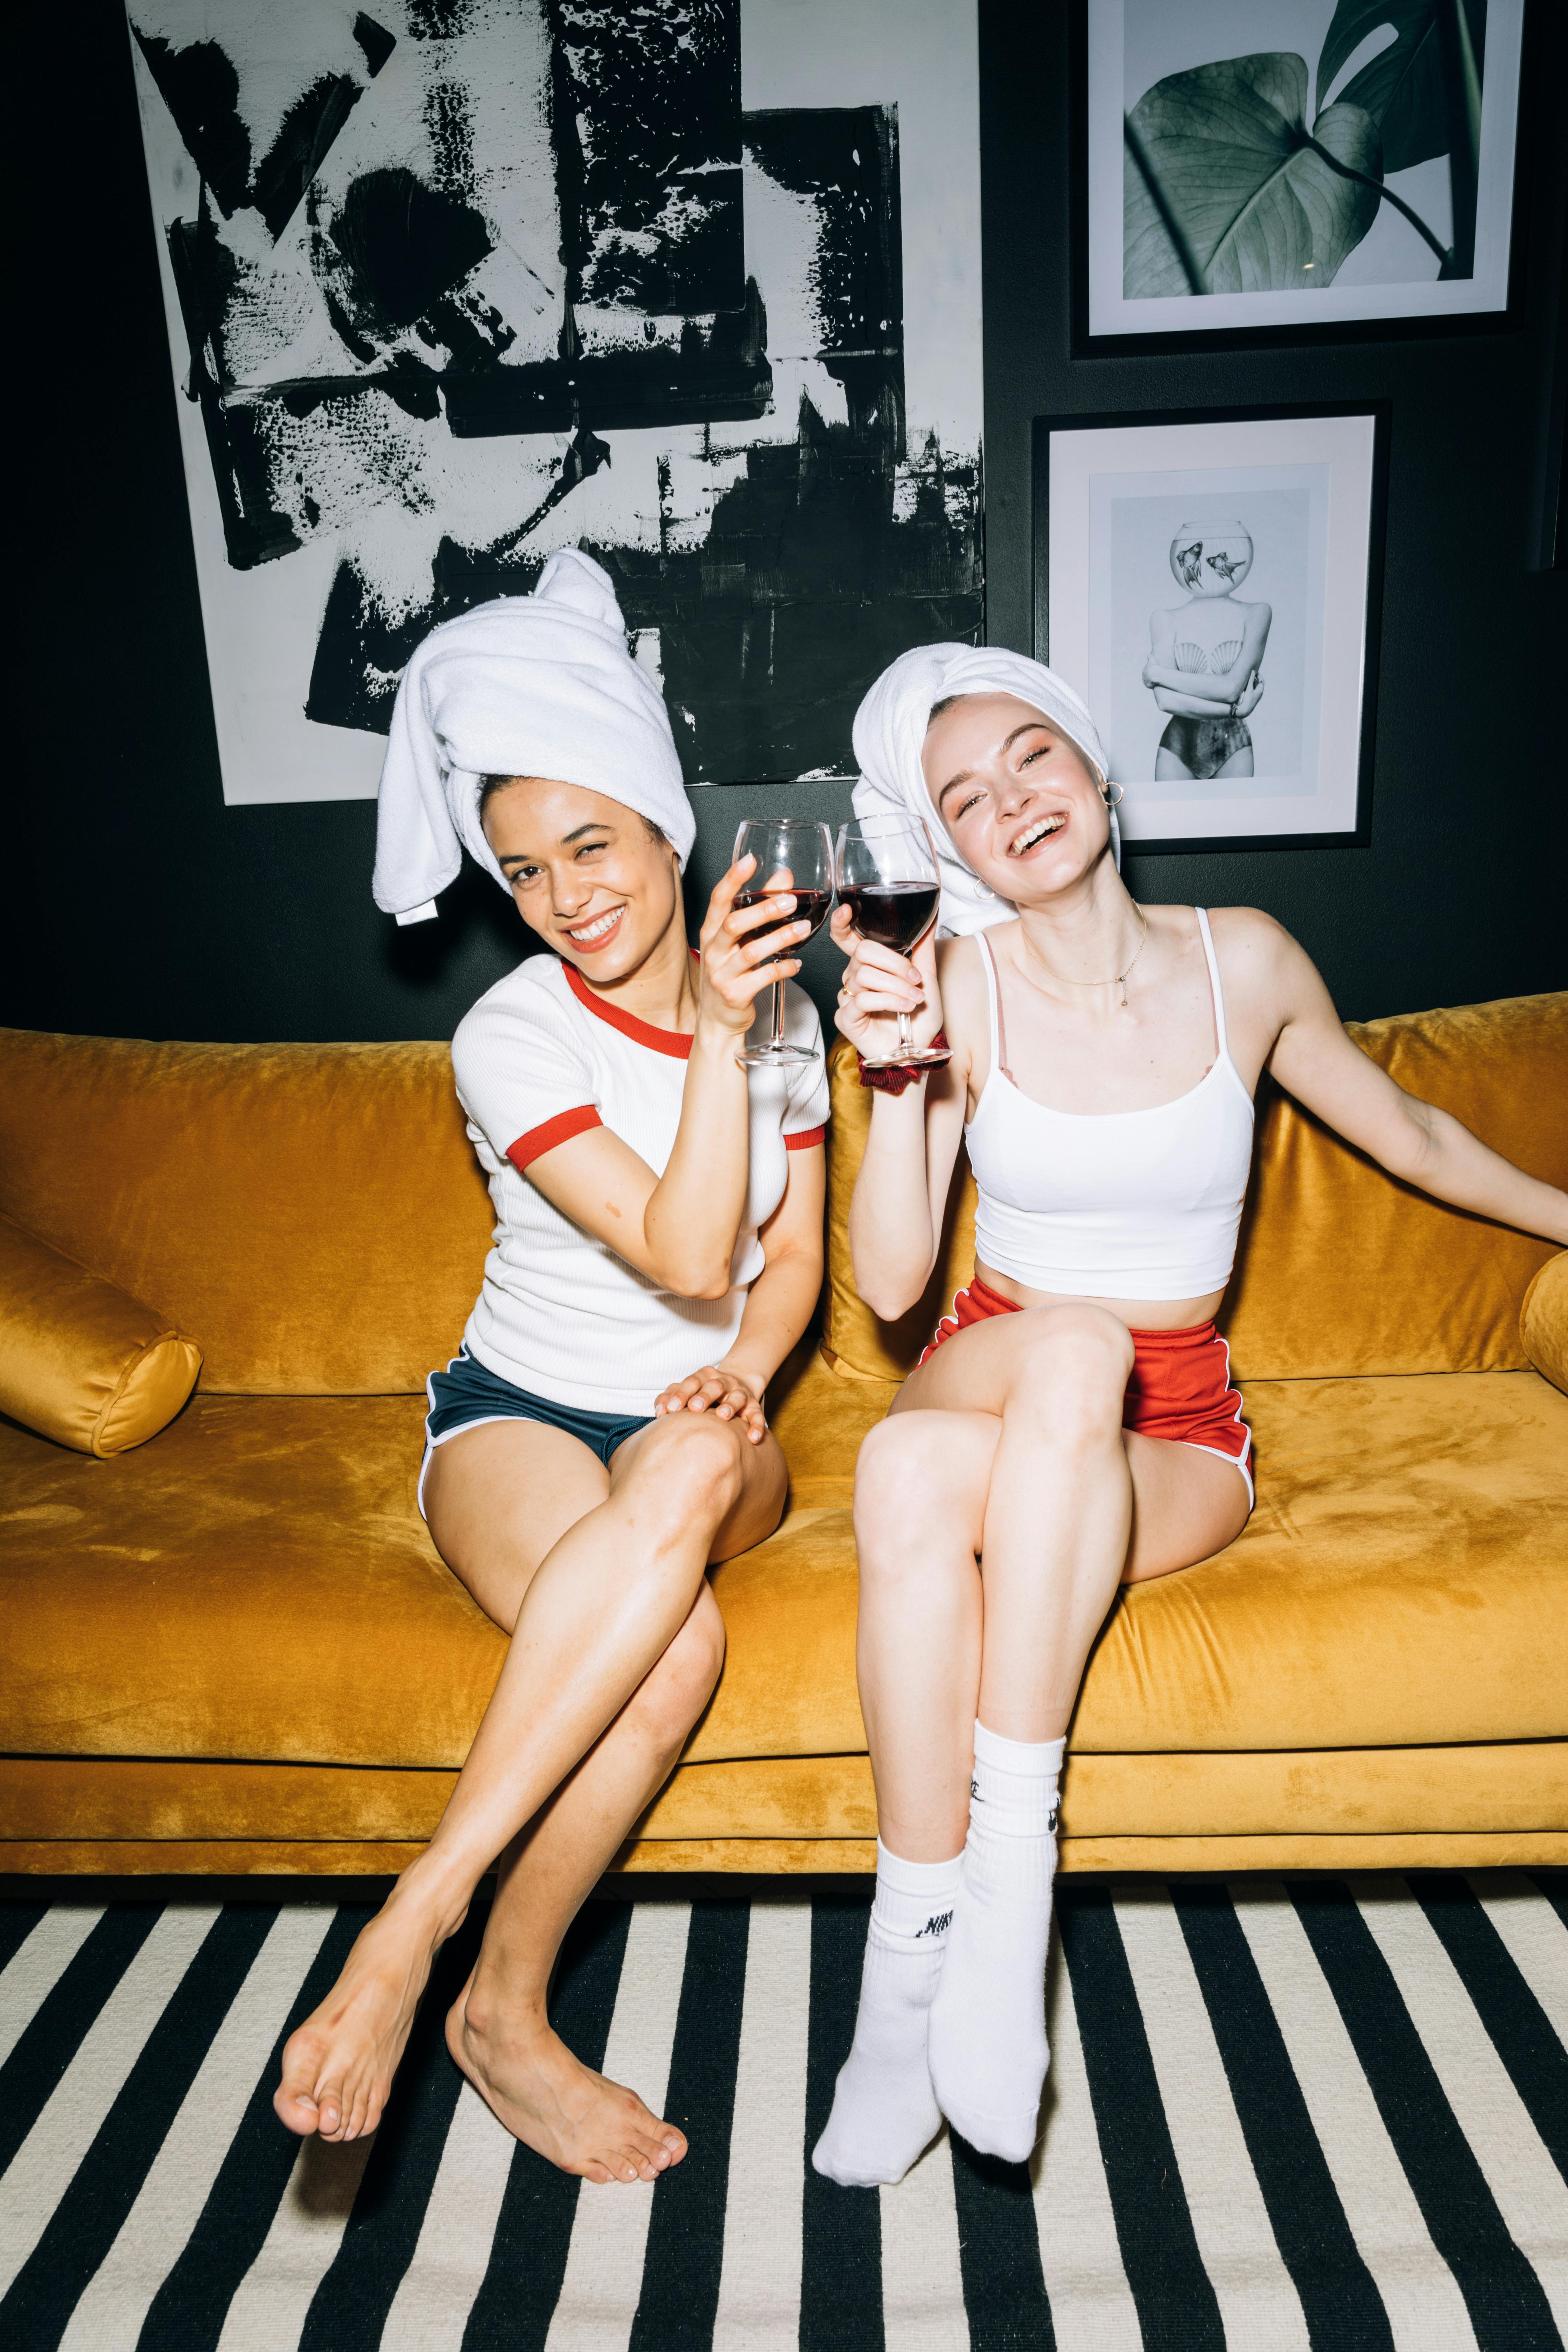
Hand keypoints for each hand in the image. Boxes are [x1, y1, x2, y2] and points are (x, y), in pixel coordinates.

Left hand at [652, 1362, 767, 1443]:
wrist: (737, 1385)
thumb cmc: (703, 1393)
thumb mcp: (688, 1390)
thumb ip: (671, 1397)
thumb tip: (659, 1412)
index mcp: (705, 1376)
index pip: (692, 1381)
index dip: (681, 1394)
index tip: (670, 1409)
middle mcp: (724, 1381)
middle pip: (714, 1386)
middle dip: (704, 1396)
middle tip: (694, 1408)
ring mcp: (740, 1393)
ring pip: (737, 1397)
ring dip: (730, 1406)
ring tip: (723, 1416)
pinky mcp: (753, 1406)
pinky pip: (756, 1415)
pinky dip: (756, 1425)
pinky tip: (752, 1438)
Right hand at [696, 855, 814, 1038]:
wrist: (717, 1018)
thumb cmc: (730, 972)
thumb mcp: (739, 940)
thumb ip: (759, 908)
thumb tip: (784, 876)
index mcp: (711, 931)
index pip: (718, 900)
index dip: (733, 879)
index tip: (750, 860)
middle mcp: (713, 950)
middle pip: (734, 923)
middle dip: (763, 910)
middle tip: (790, 899)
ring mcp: (721, 973)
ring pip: (751, 952)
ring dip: (780, 939)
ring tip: (804, 929)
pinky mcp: (735, 994)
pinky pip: (763, 978)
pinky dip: (784, 969)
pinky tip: (797, 964)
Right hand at [829, 904, 942, 1060]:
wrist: (917, 1052)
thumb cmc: (919, 1019)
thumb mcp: (928, 979)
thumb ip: (923, 949)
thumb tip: (930, 918)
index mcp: (870, 965)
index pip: (848, 938)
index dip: (842, 923)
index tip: (847, 910)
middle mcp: (855, 977)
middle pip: (862, 952)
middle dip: (894, 963)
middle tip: (915, 979)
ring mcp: (848, 997)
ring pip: (864, 975)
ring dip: (896, 985)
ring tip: (914, 998)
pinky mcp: (846, 1017)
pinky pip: (862, 999)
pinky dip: (889, 1001)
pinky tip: (905, 1007)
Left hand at [1142, 654, 1159, 687]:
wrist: (1155, 674)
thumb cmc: (1154, 666)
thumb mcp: (1152, 659)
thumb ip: (1150, 656)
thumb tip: (1149, 655)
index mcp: (1144, 671)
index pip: (1147, 671)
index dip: (1151, 671)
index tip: (1155, 671)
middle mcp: (1143, 676)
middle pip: (1147, 677)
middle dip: (1151, 677)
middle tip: (1156, 676)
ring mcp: (1145, 681)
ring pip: (1148, 681)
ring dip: (1152, 681)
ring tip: (1156, 680)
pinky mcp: (1148, 685)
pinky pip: (1151, 686)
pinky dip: (1153, 685)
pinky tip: (1157, 683)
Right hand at [1234, 670, 1263, 716]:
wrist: (1244, 710)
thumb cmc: (1248, 699)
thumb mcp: (1249, 688)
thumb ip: (1251, 679)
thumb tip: (1252, 671)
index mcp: (1260, 690)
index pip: (1261, 681)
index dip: (1258, 676)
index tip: (1254, 672)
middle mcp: (1259, 693)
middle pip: (1257, 683)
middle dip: (1253, 679)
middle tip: (1248, 674)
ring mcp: (1255, 696)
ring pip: (1253, 687)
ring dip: (1250, 683)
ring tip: (1245, 679)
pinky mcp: (1250, 698)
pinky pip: (1250, 690)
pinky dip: (1248, 687)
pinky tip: (1243, 686)